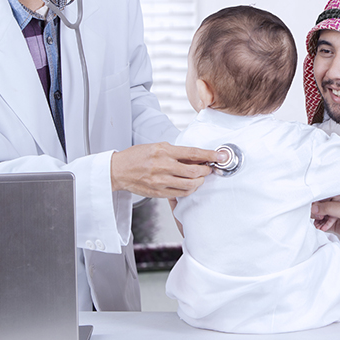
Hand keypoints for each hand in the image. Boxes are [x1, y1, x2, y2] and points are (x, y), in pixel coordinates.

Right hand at [111, 143, 226, 197]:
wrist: (119, 170)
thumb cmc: (137, 156)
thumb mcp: (157, 147)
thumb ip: (176, 152)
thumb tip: (195, 156)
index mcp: (164, 151)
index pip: (193, 153)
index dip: (209, 155)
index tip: (220, 156)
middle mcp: (163, 166)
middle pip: (194, 171)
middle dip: (206, 170)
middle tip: (209, 168)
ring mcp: (161, 181)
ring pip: (190, 185)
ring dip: (199, 182)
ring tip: (200, 177)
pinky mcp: (159, 192)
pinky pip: (181, 193)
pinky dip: (189, 190)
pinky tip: (189, 185)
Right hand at [311, 198, 339, 244]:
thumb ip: (328, 208)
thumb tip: (313, 207)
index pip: (323, 193)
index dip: (315, 198)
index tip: (309, 204)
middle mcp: (336, 202)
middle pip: (319, 204)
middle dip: (315, 210)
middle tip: (317, 215)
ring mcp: (334, 212)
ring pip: (319, 214)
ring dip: (317, 219)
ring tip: (320, 222)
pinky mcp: (333, 223)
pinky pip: (322, 223)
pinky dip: (320, 225)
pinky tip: (322, 227)